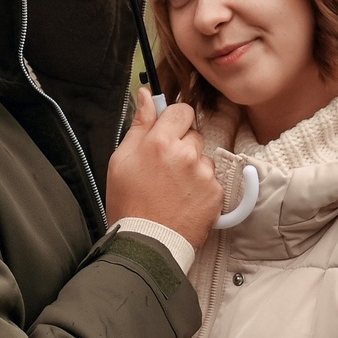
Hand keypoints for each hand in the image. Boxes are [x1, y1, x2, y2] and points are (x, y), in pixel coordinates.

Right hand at [104, 87, 216, 249]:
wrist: (147, 243)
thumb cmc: (129, 203)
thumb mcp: (121, 160)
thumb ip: (139, 124)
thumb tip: (145, 95)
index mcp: (160, 141)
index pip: (181, 111)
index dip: (174, 121)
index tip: (168, 132)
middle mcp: (186, 153)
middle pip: (193, 134)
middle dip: (182, 146)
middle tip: (165, 169)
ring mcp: (203, 174)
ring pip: (202, 158)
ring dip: (192, 168)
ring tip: (173, 189)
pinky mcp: (216, 193)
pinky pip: (211, 180)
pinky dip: (201, 188)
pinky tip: (184, 200)